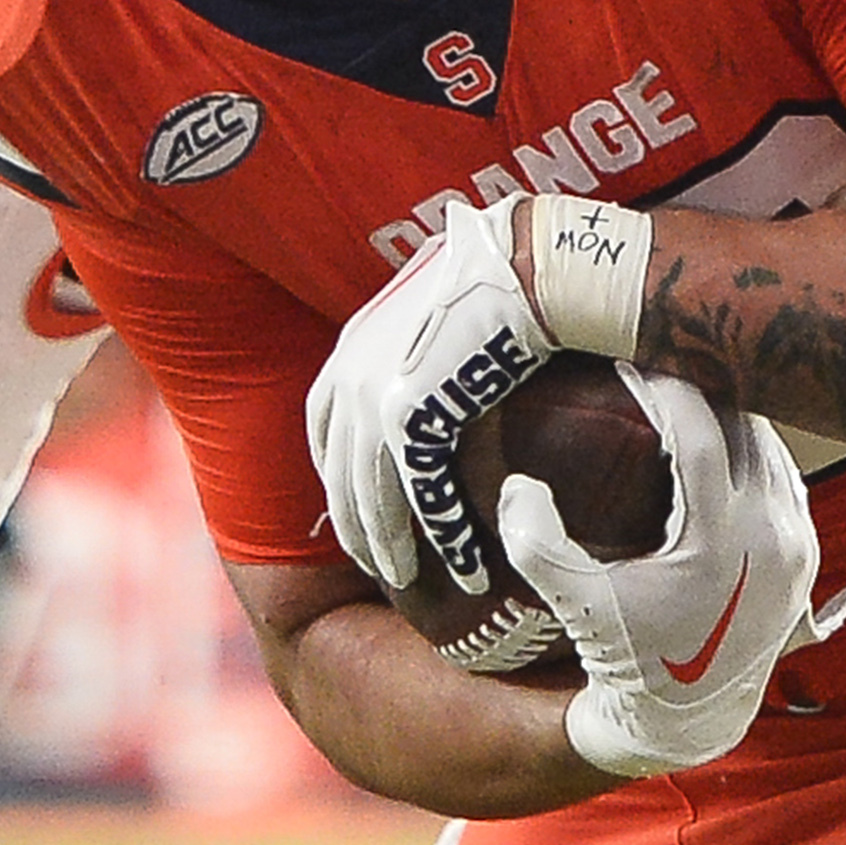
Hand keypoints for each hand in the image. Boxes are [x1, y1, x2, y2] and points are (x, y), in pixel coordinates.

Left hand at [302, 202, 541, 597]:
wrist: (521, 264)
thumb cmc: (495, 275)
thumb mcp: (431, 305)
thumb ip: (416, 341)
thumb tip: (435, 356)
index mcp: (350, 349)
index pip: (323, 430)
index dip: (336, 475)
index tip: (354, 505)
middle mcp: (351, 377)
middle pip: (341, 476)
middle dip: (355, 527)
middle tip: (376, 565)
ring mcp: (375, 400)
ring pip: (373, 498)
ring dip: (390, 548)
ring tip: (408, 580)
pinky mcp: (413, 420)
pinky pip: (423, 498)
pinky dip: (443, 539)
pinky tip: (462, 568)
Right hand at [523, 378, 845, 781]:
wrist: (689, 718)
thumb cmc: (629, 657)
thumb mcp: (576, 603)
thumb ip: (536, 543)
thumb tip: (517, 484)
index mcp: (719, 539)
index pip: (701, 430)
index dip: (664, 387)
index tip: (630, 362)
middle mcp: (771, 536)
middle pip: (747, 426)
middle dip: (705, 388)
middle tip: (661, 359)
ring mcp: (798, 546)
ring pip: (773, 450)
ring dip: (734, 419)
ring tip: (690, 393)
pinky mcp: (808, 556)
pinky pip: (788, 481)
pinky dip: (756, 454)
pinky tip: (724, 442)